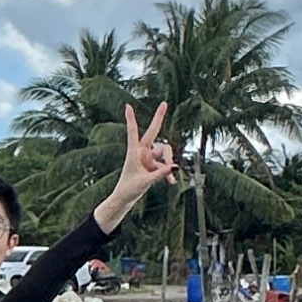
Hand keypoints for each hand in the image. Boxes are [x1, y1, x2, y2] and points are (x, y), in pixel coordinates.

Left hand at [95, 101, 178, 231]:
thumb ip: (161, 173)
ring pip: (165, 152)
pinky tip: (171, 182)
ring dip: (169, 161)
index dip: (131, 118)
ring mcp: (149, 158)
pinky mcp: (154, 166)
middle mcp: (142, 152)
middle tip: (164, 103)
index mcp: (134, 152)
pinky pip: (166, 166)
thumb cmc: (129, 189)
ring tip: (171, 174)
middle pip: (154, 133)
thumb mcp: (146, 181)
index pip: (133, 132)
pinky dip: (169, 173)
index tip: (127, 105)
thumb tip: (175, 166)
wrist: (125, 198)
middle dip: (159, 117)